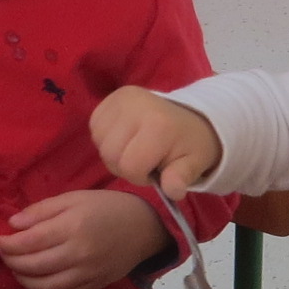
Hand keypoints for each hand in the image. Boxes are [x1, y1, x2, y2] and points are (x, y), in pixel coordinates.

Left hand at [0, 188, 166, 288]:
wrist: (144, 228)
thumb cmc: (107, 207)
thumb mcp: (73, 198)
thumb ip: (42, 210)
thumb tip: (13, 225)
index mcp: (72, 227)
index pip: (29, 242)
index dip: (7, 244)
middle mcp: (78, 254)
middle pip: (33, 265)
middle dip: (12, 261)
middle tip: (5, 253)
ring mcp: (86, 274)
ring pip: (45, 286)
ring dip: (24, 280)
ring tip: (17, 268)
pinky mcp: (93, 286)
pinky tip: (37, 284)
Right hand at [89, 86, 221, 197]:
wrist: (189, 116)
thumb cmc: (189, 145)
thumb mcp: (193, 165)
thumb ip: (181, 178)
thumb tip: (174, 191)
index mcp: (158, 124)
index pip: (130, 166)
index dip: (140, 176)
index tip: (154, 170)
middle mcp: (136, 106)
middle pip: (110, 155)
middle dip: (125, 166)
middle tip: (144, 160)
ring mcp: (120, 98)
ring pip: (99, 142)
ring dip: (114, 153)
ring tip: (134, 149)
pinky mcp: (110, 97)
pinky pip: (94, 128)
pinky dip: (106, 138)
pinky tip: (124, 137)